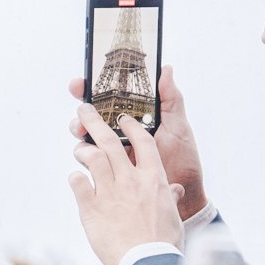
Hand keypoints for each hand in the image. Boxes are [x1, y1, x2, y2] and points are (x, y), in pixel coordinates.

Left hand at [68, 103, 185, 264]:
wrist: (146, 264)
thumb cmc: (164, 243)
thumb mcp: (172, 217)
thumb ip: (171, 199)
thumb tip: (176, 191)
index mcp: (154, 179)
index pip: (143, 142)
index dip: (131, 126)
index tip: (122, 118)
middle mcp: (130, 180)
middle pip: (110, 141)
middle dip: (95, 121)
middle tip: (83, 109)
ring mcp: (110, 192)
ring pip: (91, 158)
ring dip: (82, 149)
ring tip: (78, 147)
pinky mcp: (91, 207)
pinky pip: (78, 184)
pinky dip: (75, 178)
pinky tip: (76, 179)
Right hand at [69, 64, 206, 220]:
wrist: (184, 194)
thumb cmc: (183, 158)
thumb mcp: (178, 126)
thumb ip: (170, 98)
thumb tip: (166, 69)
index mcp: (135, 117)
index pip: (108, 98)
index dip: (91, 87)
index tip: (81, 82)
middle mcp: (120, 132)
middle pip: (92, 116)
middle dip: (82, 111)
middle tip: (82, 110)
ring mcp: (113, 152)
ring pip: (86, 137)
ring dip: (79, 131)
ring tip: (82, 131)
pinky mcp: (109, 172)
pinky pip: (90, 161)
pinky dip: (84, 154)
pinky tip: (87, 152)